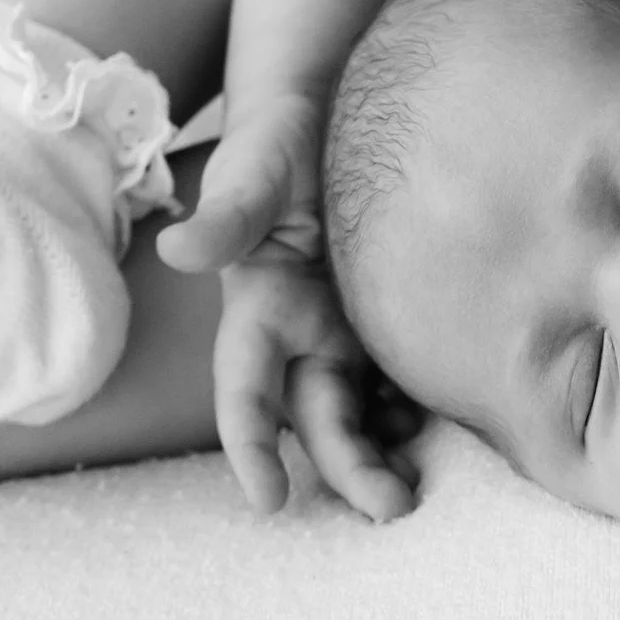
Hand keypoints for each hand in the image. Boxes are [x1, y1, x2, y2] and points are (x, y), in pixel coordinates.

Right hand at [155, 92, 417, 520]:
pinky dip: (413, 412)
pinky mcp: (383, 321)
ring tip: (415, 486)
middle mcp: (297, 334)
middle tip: (394, 506)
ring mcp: (342, 331)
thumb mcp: (253, 174)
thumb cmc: (276, 143)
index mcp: (257, 309)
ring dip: (379, 456)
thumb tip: (177, 249)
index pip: (244, 390)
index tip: (269, 500)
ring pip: (357, 414)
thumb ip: (226, 217)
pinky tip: (442, 423)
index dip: (250, 446)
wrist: (326, 113)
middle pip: (315, 419)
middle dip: (347, 469)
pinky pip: (395, 382)